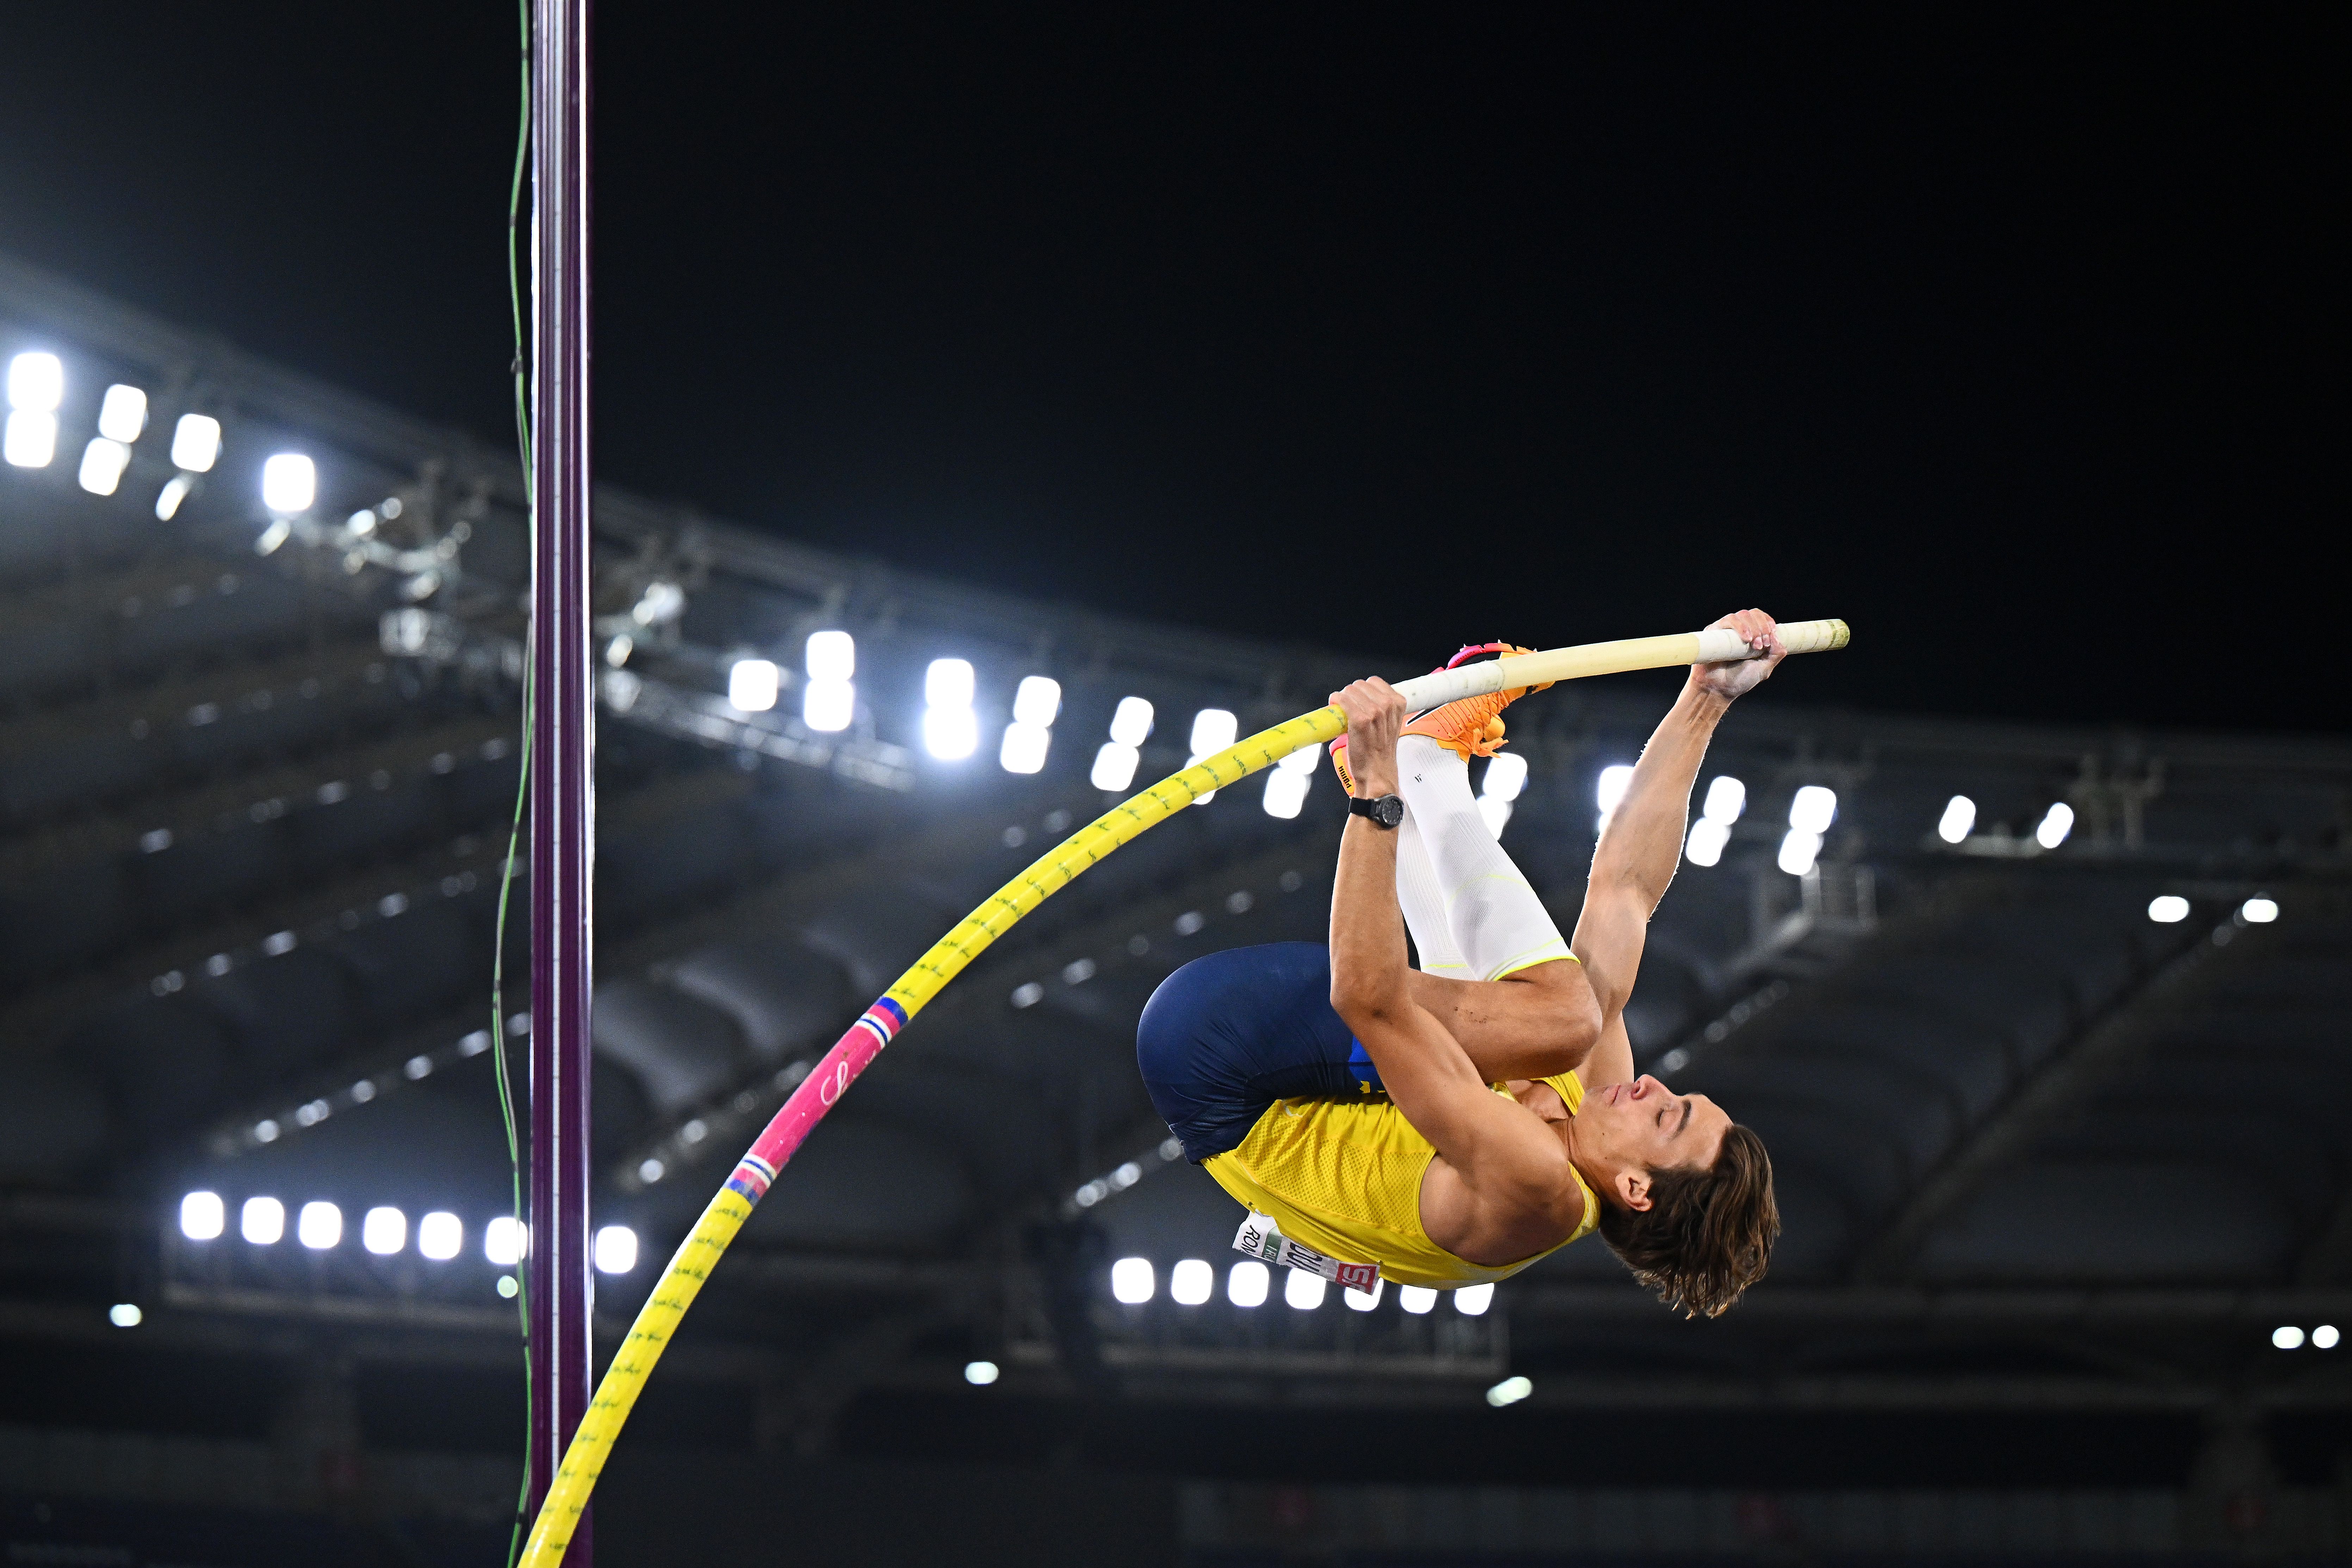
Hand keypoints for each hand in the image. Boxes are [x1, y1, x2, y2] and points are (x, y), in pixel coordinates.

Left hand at [1329, 677, 1406, 794]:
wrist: (1376, 771)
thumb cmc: (1380, 751)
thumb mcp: (1391, 723)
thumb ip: (1383, 707)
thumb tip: (1364, 696)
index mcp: (1398, 703)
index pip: (1374, 682)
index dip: (1363, 691)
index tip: (1359, 700)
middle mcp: (1387, 705)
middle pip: (1360, 685)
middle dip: (1352, 695)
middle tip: (1350, 709)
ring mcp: (1373, 712)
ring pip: (1349, 690)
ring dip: (1342, 699)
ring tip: (1344, 713)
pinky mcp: (1359, 720)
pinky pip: (1342, 700)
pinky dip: (1335, 702)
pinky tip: (1335, 708)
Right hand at [1689, 608, 1784, 700]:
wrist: (1719, 689)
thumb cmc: (1740, 680)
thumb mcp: (1764, 668)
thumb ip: (1775, 654)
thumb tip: (1777, 638)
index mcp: (1752, 635)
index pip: (1762, 618)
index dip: (1769, 623)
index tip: (1771, 638)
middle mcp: (1739, 630)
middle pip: (1754, 613)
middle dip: (1762, 627)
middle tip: (1762, 645)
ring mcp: (1726, 630)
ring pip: (1742, 615)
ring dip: (1753, 627)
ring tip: (1754, 645)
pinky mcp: (1714, 632)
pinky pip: (1727, 620)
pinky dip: (1740, 626)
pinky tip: (1745, 639)